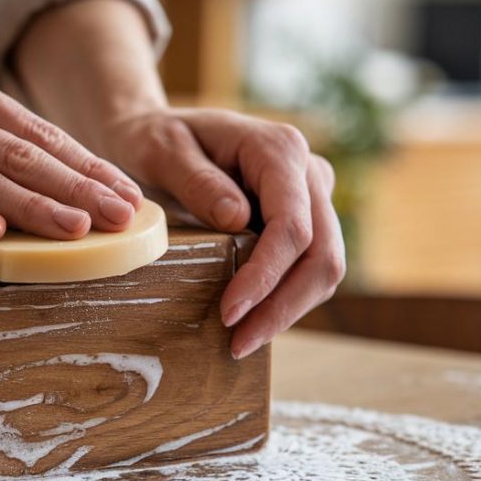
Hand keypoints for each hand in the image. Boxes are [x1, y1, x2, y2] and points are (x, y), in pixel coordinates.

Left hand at [102, 108, 345, 358]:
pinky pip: (308, 267)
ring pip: (324, 266)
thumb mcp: (160, 150)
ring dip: (287, 310)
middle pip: (322, 254)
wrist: (163, 135)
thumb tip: (238, 219)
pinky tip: (251, 322)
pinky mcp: (304, 219)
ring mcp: (312, 196)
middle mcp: (308, 171)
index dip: (265, 276)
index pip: (291, 226)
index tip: (229, 313)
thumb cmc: (156, 139)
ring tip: (240, 342)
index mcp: (279, 149)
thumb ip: (196, 180)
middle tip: (238, 344)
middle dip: (283, 306)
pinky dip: (285, 299)